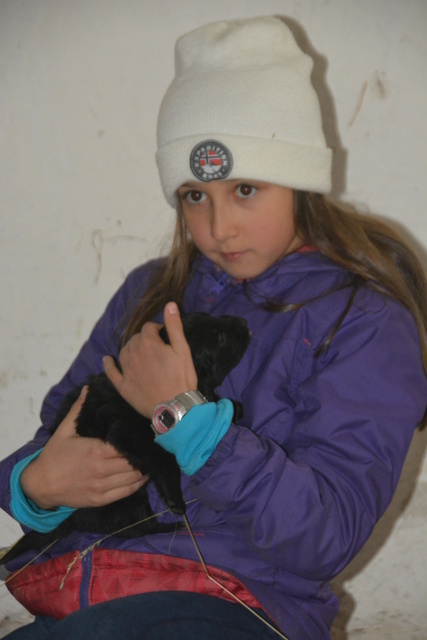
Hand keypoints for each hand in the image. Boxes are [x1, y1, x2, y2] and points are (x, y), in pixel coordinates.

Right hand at [20, 389, 147, 509]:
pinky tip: (143, 476)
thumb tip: (88, 388)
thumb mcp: (64, 430)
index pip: (127, 446)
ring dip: (144, 469)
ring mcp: (102, 486)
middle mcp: (102, 469)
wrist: (40, 484)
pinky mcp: (100, 500)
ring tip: (149, 461)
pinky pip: (127, 492)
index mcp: (96, 450)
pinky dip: (138, 484)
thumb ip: (78, 409)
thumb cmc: (54, 455)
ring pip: (134, 478)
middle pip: (134, 462)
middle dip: (143, 455)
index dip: (138, 442)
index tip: (145, 435)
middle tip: (150, 448)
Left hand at [103, 302, 197, 417]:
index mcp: (148, 343)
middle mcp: (133, 353)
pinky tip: (107, 360)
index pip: (148, 328)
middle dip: (145, 339)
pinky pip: (112, 372)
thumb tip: (169, 304)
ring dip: (131, 348)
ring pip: (124, 352)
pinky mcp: (123, 386)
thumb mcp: (183, 350)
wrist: (174, 407)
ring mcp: (126, 370)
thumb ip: (174, 326)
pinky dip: (109, 364)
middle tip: (157, 347)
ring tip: (140, 352)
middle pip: (135, 339)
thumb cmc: (182, 378)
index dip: (157, 330)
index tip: (164, 336)